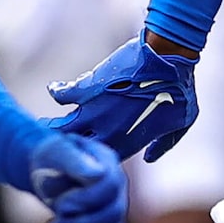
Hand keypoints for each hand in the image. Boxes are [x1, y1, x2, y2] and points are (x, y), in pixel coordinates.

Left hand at [29, 135, 127, 222]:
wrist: (49, 170)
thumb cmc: (54, 157)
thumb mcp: (58, 151)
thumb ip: (75, 160)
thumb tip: (96, 175)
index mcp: (110, 166)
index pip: (111, 186)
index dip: (87, 199)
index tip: (62, 203)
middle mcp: (118, 191)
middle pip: (112, 215)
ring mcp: (114, 212)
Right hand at [48, 36, 197, 162]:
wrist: (169, 59)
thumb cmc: (180, 90)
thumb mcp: (181, 123)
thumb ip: (163, 145)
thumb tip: (149, 158)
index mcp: (128, 143)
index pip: (99, 163)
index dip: (89, 160)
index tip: (82, 154)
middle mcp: (108, 133)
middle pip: (74, 150)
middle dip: (63, 149)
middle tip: (53, 143)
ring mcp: (96, 112)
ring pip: (61, 128)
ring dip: (51, 126)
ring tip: (43, 125)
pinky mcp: (88, 89)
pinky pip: (61, 96)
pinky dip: (57, 91)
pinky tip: (56, 88)